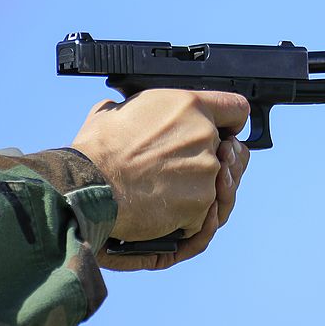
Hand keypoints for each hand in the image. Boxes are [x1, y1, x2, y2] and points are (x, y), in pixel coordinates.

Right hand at [71, 90, 250, 270]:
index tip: (225, 133)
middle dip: (214, 162)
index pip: (235, 108)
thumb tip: (129, 111)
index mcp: (189, 106)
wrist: (89, 187)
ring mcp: (206, 173)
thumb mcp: (117, 112)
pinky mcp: (201, 205)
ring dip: (201, 192)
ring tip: (174, 195)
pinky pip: (204, 215)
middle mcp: (204, 136)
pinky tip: (169, 215)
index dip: (232, 123)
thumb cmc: (96, 150)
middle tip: (188, 171)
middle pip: (229, 153)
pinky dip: (188, 218)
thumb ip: (142, 110)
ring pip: (218, 187)